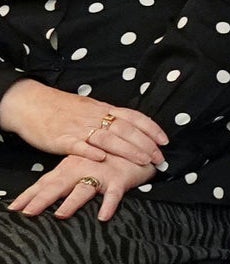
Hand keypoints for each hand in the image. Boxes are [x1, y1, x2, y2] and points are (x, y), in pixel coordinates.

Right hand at [0, 79, 165, 169]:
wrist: (31, 103)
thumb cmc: (62, 108)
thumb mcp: (90, 108)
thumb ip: (108, 117)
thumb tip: (130, 128)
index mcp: (103, 109)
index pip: (133, 117)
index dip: (151, 129)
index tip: (165, 141)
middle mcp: (94, 117)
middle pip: (125, 130)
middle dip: (145, 144)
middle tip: (159, 158)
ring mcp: (78, 128)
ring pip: (107, 138)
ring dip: (127, 150)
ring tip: (143, 160)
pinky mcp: (61, 139)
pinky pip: (77, 146)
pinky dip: (90, 152)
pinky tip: (102, 159)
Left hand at [9, 151, 148, 220]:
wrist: (139, 145)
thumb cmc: (110, 157)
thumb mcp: (84, 164)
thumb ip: (67, 177)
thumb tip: (48, 193)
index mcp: (69, 166)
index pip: (45, 182)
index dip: (29, 195)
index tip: (14, 208)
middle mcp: (81, 169)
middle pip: (58, 186)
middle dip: (41, 200)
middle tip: (28, 213)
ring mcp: (101, 174)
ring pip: (83, 189)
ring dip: (72, 202)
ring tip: (60, 215)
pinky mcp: (120, 179)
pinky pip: (114, 194)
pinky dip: (109, 205)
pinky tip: (103, 217)